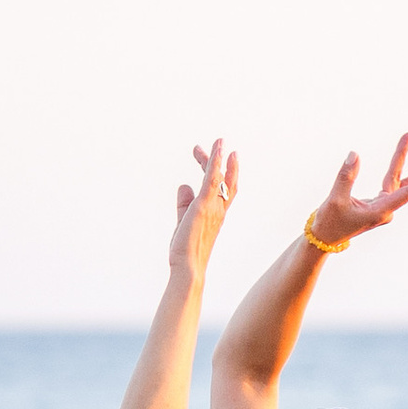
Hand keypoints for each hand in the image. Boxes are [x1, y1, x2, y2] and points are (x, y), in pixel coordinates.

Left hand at [171, 140, 239, 283]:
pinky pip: (212, 179)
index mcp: (215, 214)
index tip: (214, 157)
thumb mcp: (183, 221)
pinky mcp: (204, 205)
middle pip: (224, 180)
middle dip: (219, 162)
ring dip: (220, 157)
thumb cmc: (186, 251)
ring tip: (220, 141)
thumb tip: (183, 185)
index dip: (221, 172)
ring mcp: (213, 207)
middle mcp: (218, 209)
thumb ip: (183, 203)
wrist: (188, 267)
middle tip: (212, 145)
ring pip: (220, 177)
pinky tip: (216, 149)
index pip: (222, 189)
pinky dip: (215, 162)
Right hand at [304, 132, 407, 250]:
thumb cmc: (329, 222)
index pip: (406, 193)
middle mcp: (386, 209)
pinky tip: (400, 159)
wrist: (323, 237)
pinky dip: (396, 170)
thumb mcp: (335, 200)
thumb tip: (354, 154)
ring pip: (401, 183)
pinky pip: (391, 184)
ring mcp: (382, 206)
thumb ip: (345, 177)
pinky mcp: (377, 204)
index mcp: (380, 211)